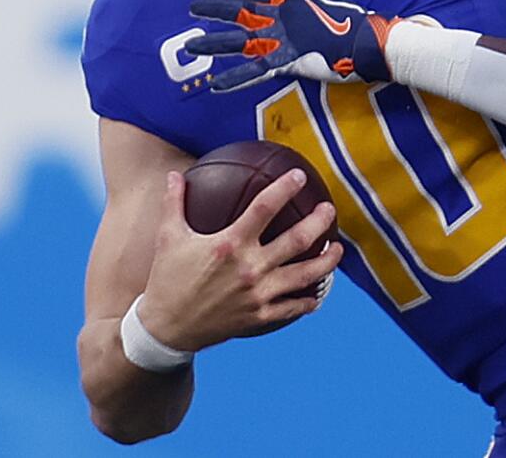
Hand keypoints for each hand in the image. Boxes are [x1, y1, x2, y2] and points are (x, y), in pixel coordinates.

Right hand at [138, 170, 343, 348]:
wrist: (166, 330)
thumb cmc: (167, 279)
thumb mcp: (168, 237)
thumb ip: (174, 203)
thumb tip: (174, 174)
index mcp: (229, 243)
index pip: (264, 207)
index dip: (284, 189)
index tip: (299, 176)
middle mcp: (249, 268)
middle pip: (296, 240)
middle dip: (319, 222)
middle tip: (329, 210)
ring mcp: (258, 294)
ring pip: (305, 275)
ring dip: (327, 261)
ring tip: (339, 248)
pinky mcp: (260, 316)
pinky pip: (293, 306)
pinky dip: (309, 298)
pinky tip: (319, 292)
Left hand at [183, 0, 399, 91]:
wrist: (368, 41)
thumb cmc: (355, 27)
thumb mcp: (328, 11)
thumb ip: (310, 13)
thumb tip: (305, 17)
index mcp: (292, 2)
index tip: (223, 0)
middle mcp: (282, 16)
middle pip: (240, 12)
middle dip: (215, 11)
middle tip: (192, 10)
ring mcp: (282, 38)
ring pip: (240, 40)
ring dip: (214, 43)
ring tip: (190, 47)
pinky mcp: (287, 60)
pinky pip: (255, 70)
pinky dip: (235, 78)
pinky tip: (216, 85)